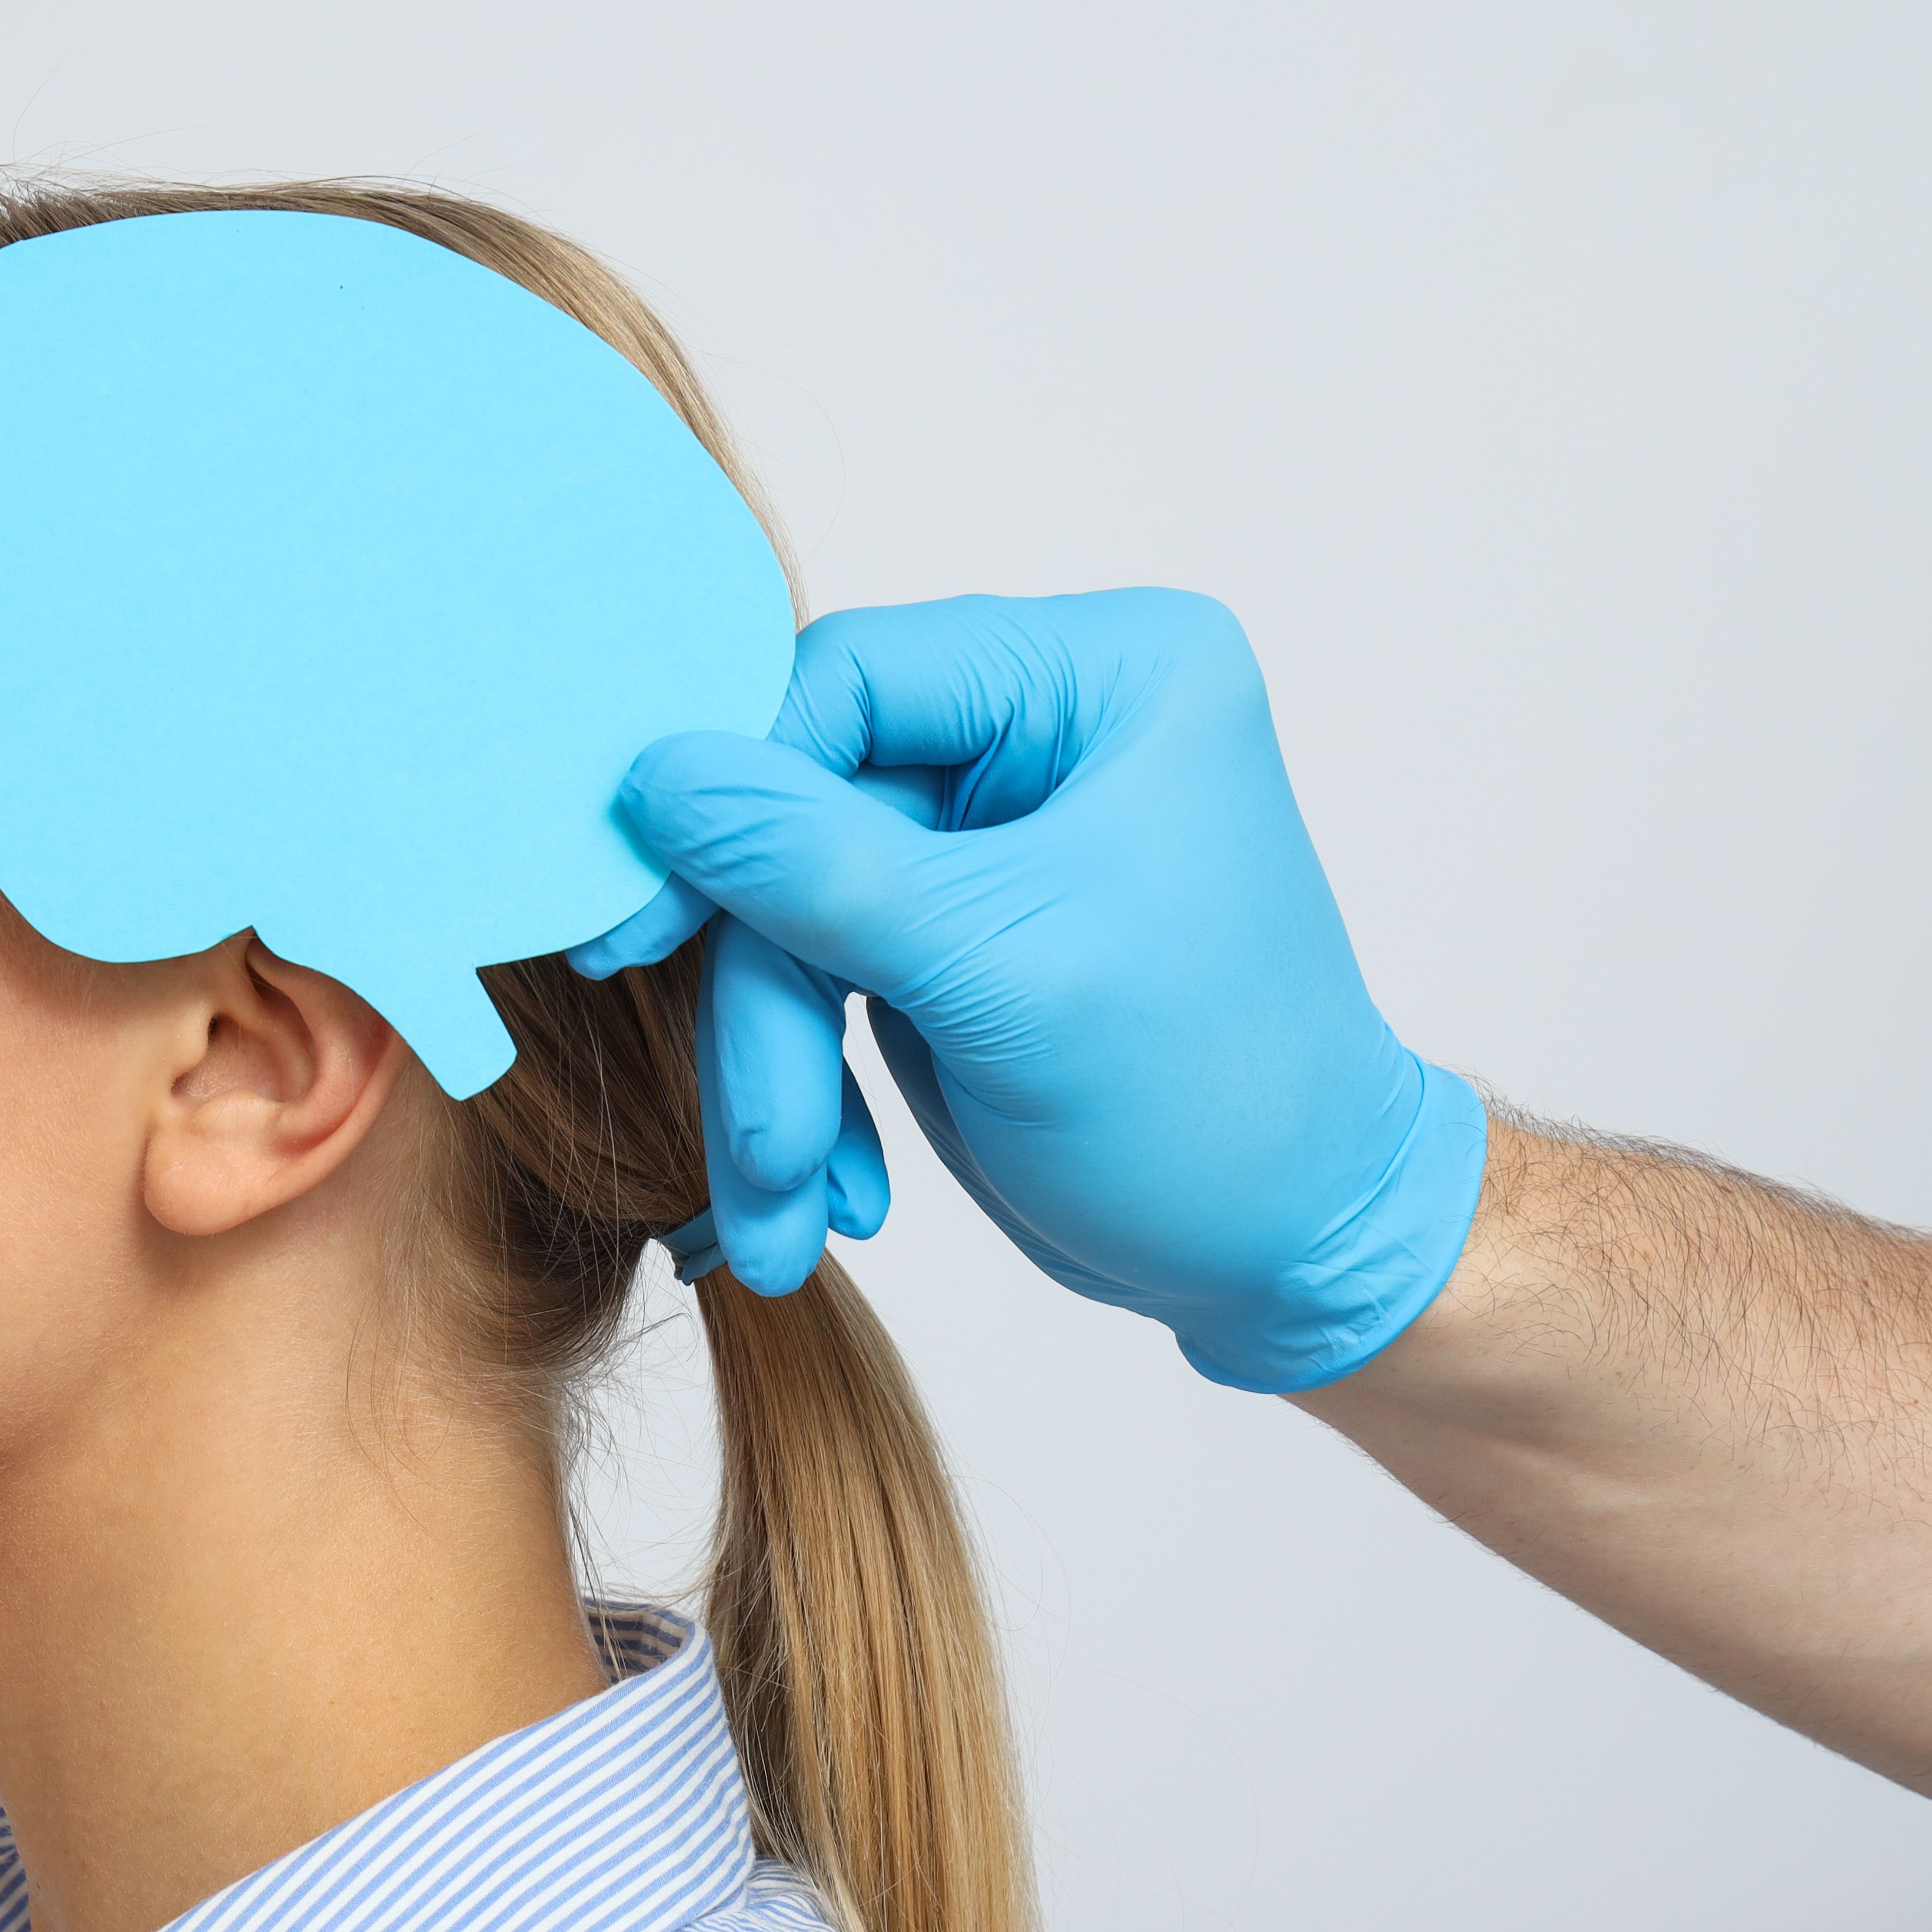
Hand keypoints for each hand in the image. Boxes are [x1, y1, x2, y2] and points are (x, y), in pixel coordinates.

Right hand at [574, 589, 1488, 1391]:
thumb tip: (651, 775)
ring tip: (782, 1215)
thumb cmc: (1212, 1103)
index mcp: (1105, 676)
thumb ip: (812, 864)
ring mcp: (988, 833)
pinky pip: (816, 979)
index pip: (848, 682)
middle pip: (804, 815)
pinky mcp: (946, 928)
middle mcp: (1044, 726)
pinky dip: (806, 1095)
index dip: (730, 801)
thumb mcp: (999, 973)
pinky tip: (835, 1197)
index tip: (639, 932)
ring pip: (790, 913)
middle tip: (753, 1148)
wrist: (1292, 1255)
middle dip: (766, 1004)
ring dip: (773, 1076)